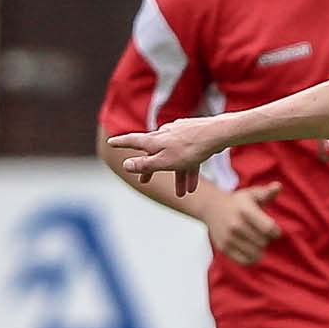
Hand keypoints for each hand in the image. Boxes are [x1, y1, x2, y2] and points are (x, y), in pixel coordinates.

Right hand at [110, 116, 227, 195]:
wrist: (217, 134)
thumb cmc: (190, 148)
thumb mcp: (164, 161)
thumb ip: (145, 165)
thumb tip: (125, 164)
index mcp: (154, 140)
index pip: (133, 141)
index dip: (121, 142)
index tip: (111, 142)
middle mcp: (165, 134)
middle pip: (155, 153)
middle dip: (151, 169)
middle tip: (144, 181)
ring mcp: (180, 134)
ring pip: (175, 158)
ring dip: (178, 177)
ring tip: (182, 194)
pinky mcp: (194, 137)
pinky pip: (189, 157)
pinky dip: (190, 171)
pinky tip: (193, 186)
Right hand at [200, 182, 282, 264]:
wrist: (211, 208)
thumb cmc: (238, 202)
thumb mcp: (252, 194)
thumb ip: (267, 193)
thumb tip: (278, 186)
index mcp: (245, 211)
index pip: (269, 228)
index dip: (276, 232)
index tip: (274, 230)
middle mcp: (236, 225)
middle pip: (264, 242)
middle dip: (266, 239)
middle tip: (261, 233)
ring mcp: (229, 237)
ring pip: (256, 253)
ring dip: (260, 249)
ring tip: (255, 240)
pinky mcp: (224, 248)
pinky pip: (245, 261)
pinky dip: (252, 258)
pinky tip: (251, 250)